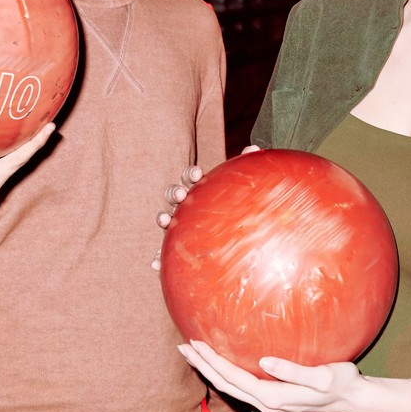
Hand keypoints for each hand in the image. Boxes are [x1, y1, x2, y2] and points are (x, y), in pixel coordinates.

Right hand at [151, 146, 256, 270]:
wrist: (231, 232)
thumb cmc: (233, 204)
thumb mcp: (240, 187)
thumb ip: (245, 167)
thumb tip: (254, 148)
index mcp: (199, 189)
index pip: (192, 177)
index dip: (192, 173)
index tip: (199, 172)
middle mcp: (185, 204)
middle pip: (174, 194)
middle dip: (175, 192)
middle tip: (181, 193)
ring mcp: (179, 224)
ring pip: (166, 219)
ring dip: (163, 217)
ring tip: (164, 221)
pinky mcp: (176, 245)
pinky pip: (165, 252)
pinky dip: (158, 257)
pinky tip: (156, 264)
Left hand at [179, 340, 367, 411]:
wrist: (352, 398)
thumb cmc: (341, 382)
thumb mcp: (323, 376)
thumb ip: (293, 371)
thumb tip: (264, 362)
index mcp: (273, 397)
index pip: (234, 378)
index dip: (213, 362)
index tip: (196, 344)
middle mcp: (266, 404)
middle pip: (225, 385)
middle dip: (203, 366)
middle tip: (183, 348)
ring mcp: (268, 404)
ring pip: (230, 388)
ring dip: (210, 371)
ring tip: (194, 355)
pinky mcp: (272, 399)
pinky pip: (240, 387)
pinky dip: (224, 374)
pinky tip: (220, 364)